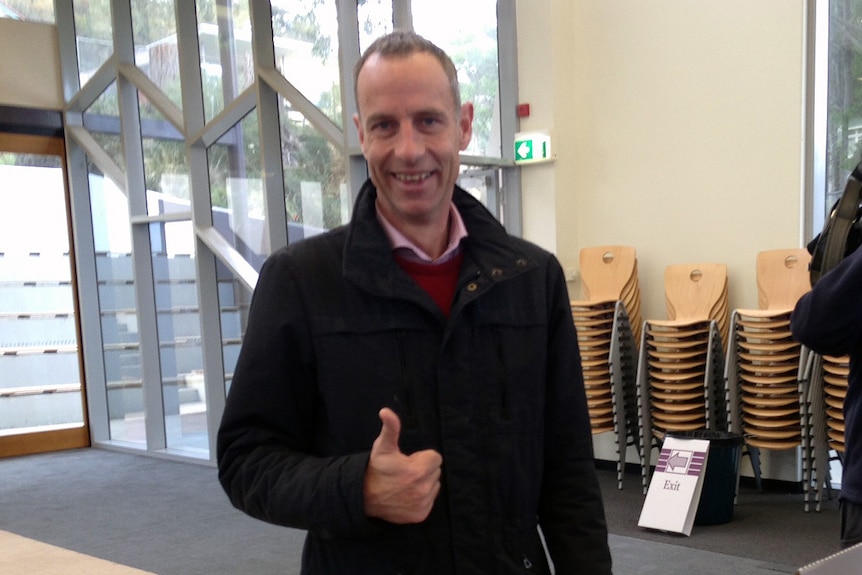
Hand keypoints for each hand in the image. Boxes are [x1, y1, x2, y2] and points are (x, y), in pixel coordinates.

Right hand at [363, 407, 442, 523]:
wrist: (364, 496)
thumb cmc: (377, 468)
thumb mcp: (383, 446)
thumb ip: (390, 428)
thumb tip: (386, 411)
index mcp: (419, 470)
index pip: (435, 458)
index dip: (421, 458)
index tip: (408, 461)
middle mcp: (424, 489)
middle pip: (435, 472)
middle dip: (423, 469)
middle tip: (405, 472)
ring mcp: (423, 503)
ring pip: (434, 486)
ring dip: (424, 483)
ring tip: (406, 483)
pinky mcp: (421, 515)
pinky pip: (429, 501)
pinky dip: (421, 498)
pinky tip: (406, 495)